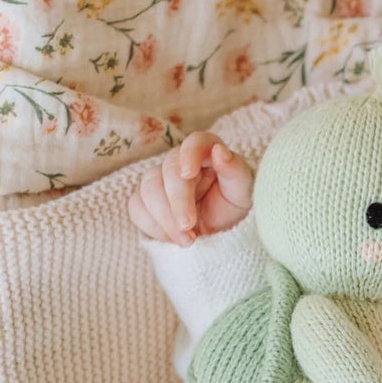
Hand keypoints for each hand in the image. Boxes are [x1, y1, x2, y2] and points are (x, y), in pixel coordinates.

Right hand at [127, 131, 253, 245]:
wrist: (223, 230)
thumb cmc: (235, 205)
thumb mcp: (244, 191)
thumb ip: (235, 170)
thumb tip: (219, 152)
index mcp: (206, 152)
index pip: (195, 142)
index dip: (189, 155)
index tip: (188, 174)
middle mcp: (180, 161)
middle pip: (168, 172)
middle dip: (177, 202)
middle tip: (188, 226)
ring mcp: (160, 179)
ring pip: (148, 190)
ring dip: (164, 219)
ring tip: (187, 240)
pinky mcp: (147, 200)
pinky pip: (137, 208)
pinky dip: (153, 226)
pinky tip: (173, 238)